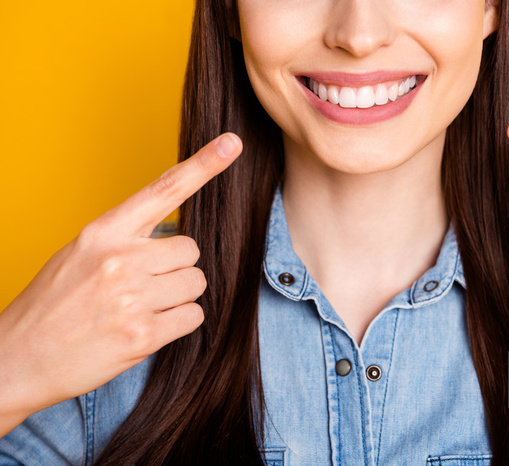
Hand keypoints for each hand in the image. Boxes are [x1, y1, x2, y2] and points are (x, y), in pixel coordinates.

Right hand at [0, 132, 241, 434]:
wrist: (18, 359)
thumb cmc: (52, 305)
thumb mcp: (80, 254)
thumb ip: (125, 238)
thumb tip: (175, 233)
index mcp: (102, 232)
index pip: (163, 190)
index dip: (203, 165)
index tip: (232, 144)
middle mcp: (119, 259)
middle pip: (191, 250)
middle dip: (177, 268)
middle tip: (145, 286)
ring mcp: (131, 297)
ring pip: (196, 284)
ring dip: (178, 297)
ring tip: (141, 308)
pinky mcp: (142, 335)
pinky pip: (193, 317)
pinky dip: (178, 324)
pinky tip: (146, 328)